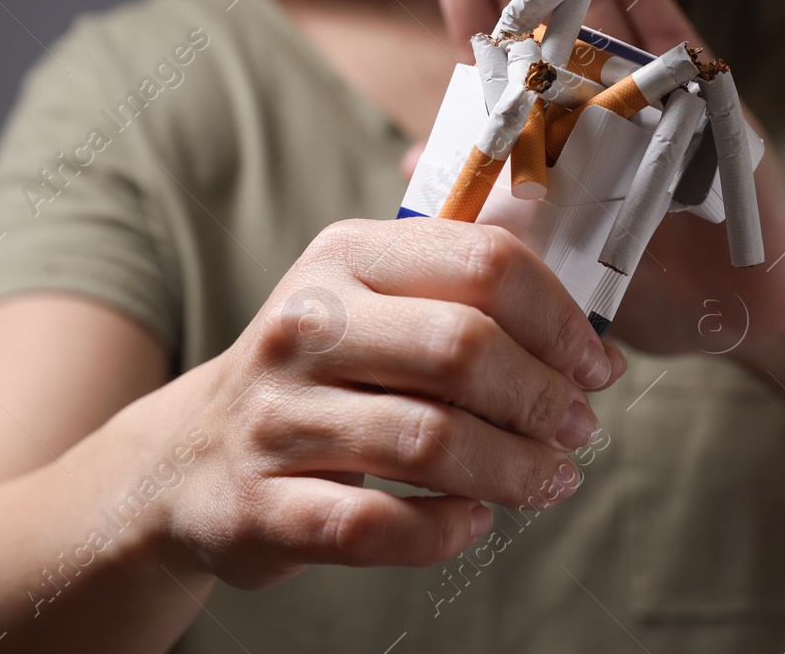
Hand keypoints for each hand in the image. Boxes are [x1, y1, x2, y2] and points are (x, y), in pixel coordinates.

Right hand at [160, 216, 627, 591]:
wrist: (189, 457)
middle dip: (542, 397)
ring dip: (513, 469)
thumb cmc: (319, 377)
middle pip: (463, 348)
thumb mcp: (372, 304)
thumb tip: (588, 348)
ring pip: (430, 440)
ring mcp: (276, 415)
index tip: (595, 364)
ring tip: (548, 480)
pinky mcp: (260, 504)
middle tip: (576, 429)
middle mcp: (305, 324)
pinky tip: (471, 520)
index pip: (482, 261)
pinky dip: (444, 528)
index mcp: (345, 256)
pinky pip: (378, 524)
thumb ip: (466, 304)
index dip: (559, 319)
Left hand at [417, 0, 784, 357]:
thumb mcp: (549, 246)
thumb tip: (412, 158)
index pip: (494, 35)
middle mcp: (594, 90)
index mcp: (551, 121)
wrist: (746, 312)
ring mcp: (649, 85)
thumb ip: (490, 194)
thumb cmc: (649, 287)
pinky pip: (667, 34)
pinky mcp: (704, 98)